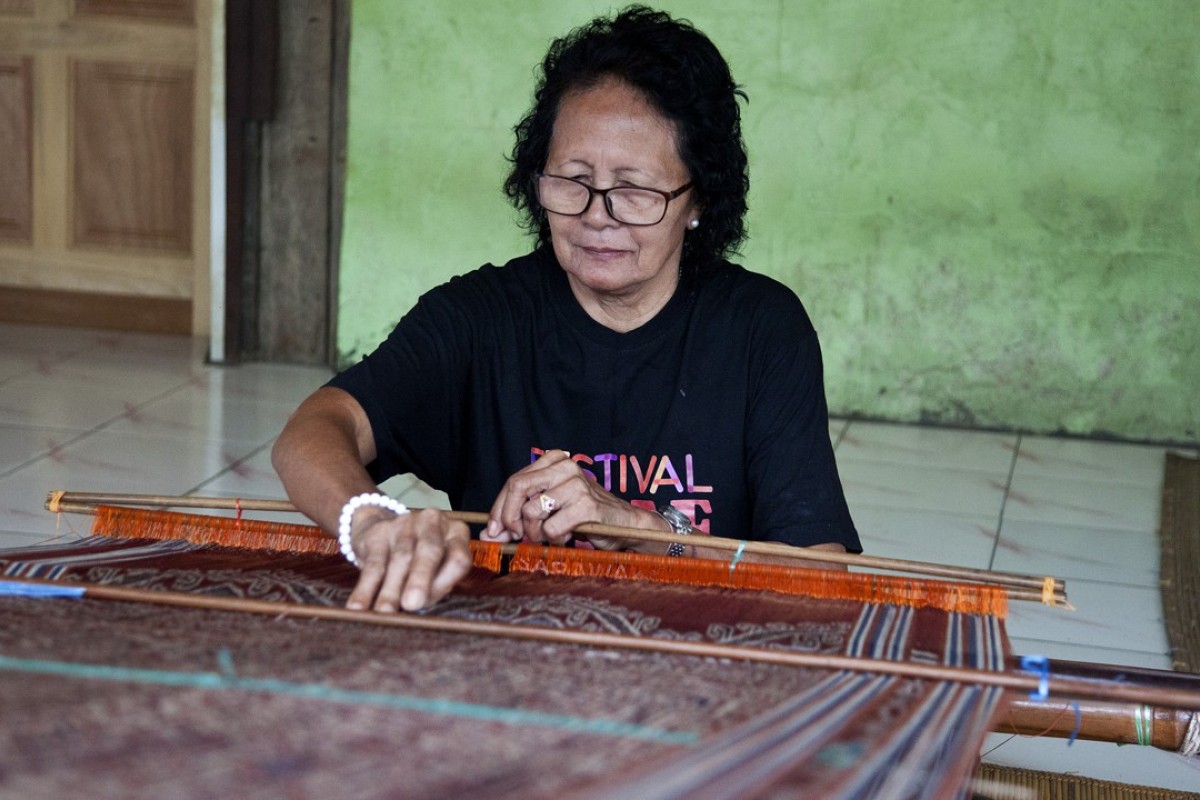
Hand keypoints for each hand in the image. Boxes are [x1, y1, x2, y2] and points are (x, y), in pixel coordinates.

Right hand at [345, 507, 471, 611]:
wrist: (381, 532)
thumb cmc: (419, 561)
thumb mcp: (436, 571)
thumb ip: (435, 587)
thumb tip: (420, 607)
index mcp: (456, 533)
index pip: (458, 557)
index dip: (446, 581)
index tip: (431, 602)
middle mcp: (433, 522)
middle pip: (430, 550)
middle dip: (420, 579)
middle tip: (412, 604)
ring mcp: (405, 523)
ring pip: (400, 558)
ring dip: (391, 589)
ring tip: (385, 612)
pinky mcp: (379, 532)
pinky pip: (373, 563)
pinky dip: (366, 588)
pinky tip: (359, 606)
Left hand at [484, 450, 662, 548]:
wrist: (624, 523)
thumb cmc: (583, 516)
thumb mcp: (548, 511)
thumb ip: (519, 518)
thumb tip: (488, 534)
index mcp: (554, 462)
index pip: (514, 481)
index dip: (499, 508)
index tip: (494, 529)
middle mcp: (565, 467)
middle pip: (517, 488)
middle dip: (508, 518)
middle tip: (515, 535)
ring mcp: (576, 485)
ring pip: (532, 510)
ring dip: (535, 532)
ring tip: (550, 535)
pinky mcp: (586, 505)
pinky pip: (551, 528)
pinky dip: (554, 539)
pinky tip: (568, 535)